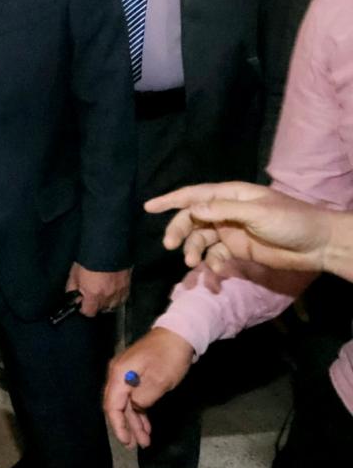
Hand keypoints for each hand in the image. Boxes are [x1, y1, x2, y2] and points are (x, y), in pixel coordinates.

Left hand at [66, 262, 128, 316]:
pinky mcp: (127, 287)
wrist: (108, 247)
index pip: (88, 312)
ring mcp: (119, 293)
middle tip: (91, 295)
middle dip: (94, 304)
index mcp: (93, 294)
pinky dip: (116, 298)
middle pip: (100, 310)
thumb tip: (71, 296)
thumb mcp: (75, 273)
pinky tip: (111, 291)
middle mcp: (107, 296)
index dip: (83, 308)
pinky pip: (122, 299)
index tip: (82, 303)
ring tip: (101, 293)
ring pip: (112, 307)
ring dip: (106, 303)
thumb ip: (72, 287)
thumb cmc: (90, 258)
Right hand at [103, 328, 195, 448]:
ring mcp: (126, 373)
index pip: (112, 404)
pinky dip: (139, 411)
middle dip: (126, 426)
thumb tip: (136, 408)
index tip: (126, 441)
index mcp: (120, 374)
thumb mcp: (160, 380)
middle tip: (136, 445)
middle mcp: (118, 374)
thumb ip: (144, 398)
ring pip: (126, 403)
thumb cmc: (168, 357)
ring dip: (134, 421)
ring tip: (145, 439)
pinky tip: (146, 423)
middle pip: (117, 405)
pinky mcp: (136, 374)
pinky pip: (133, 397)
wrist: (179, 333)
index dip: (118, 425)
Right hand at [145, 182, 333, 275]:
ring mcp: (231, 231)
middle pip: (193, 219)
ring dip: (194, 251)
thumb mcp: (256, 212)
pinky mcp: (238, 250)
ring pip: (201, 239)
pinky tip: (217, 272)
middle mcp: (226, 211)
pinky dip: (212, 264)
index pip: (194, 195)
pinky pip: (216, 256)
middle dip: (179, 231)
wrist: (318, 244)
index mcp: (230, 195)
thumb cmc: (291, 221)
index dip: (170, 200)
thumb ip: (223, 210)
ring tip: (193, 264)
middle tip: (170, 245)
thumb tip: (191, 209)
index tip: (148, 207)